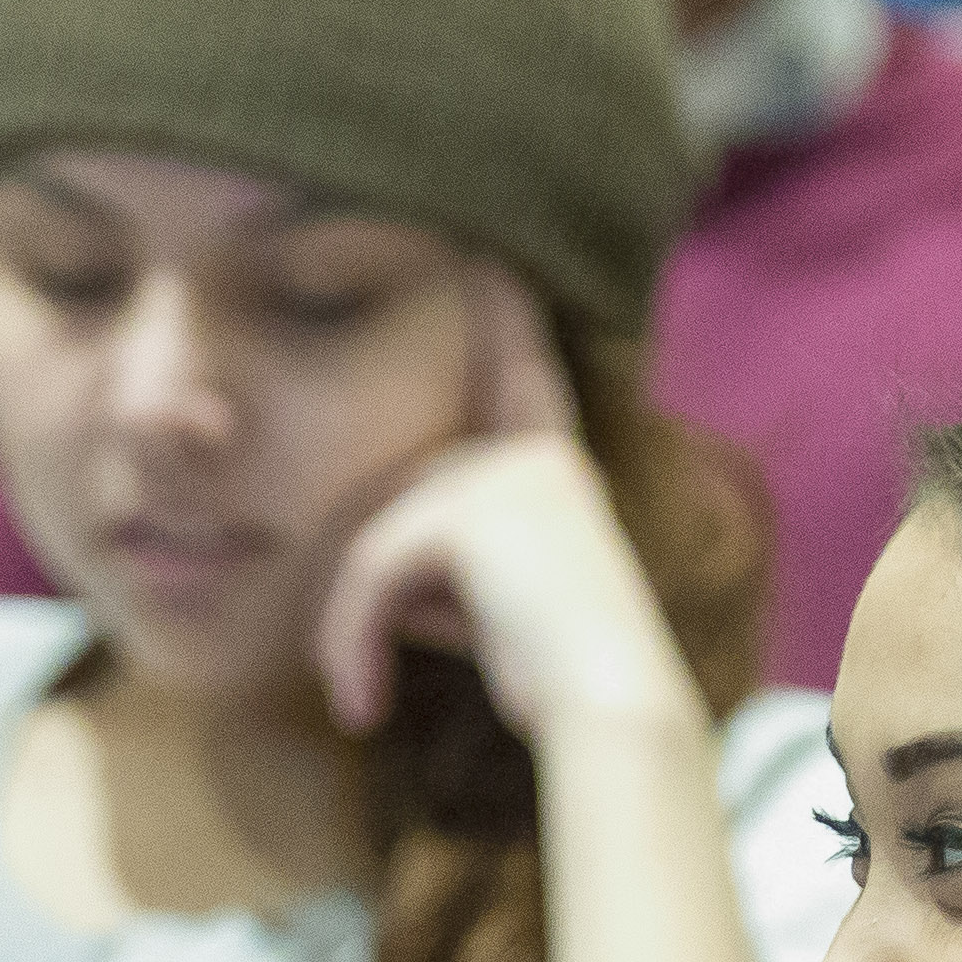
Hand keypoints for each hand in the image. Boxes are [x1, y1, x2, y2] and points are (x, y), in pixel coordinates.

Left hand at [312, 265, 698, 745]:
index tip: (487, 252)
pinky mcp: (473, 516)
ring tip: (359, 699)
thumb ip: (441, 559)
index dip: (505, 314)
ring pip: (377, 541)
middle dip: (362, 594)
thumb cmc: (558, 678)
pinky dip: (354, 639)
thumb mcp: (493, 605)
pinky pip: (373, 571)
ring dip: (351, 628)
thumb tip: (367, 558)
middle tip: (358, 681)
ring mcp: (506, 477)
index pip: (521, 372)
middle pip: (399, 500)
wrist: (610, 710)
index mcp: (554, 466)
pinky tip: (362, 705)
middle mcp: (534, 455)